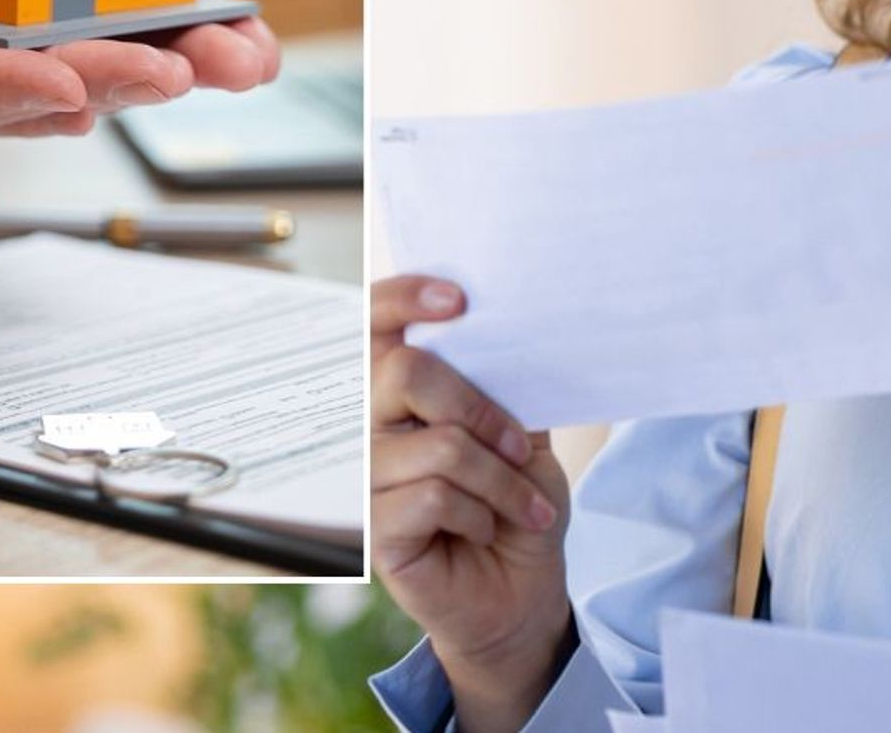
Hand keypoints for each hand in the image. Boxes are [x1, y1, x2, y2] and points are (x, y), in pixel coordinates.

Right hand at [373, 274, 572, 732]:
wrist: (524, 591)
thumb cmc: (515, 504)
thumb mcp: (523, 435)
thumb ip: (503, 386)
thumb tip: (508, 336)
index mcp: (398, 391)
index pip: (373, 324)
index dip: (403, 298)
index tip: (458, 299)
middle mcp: (369, 426)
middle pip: (403, 373)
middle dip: (479, 407)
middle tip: (518, 444)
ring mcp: (366, 480)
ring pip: (436, 445)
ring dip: (498, 477)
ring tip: (524, 503)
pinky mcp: (374, 531)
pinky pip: (434, 498)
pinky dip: (481, 512)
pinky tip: (488, 529)